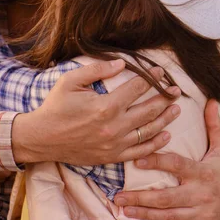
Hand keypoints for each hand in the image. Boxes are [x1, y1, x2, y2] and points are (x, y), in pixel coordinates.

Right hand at [12, 60, 179, 165]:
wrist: (42, 138)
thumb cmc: (55, 106)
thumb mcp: (70, 81)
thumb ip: (96, 70)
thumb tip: (121, 63)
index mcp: (105, 106)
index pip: (137, 88)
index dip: (151, 78)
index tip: (160, 72)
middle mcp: (114, 126)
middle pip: (148, 110)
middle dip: (164, 98)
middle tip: (176, 90)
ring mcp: (115, 144)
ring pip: (148, 131)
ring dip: (165, 120)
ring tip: (176, 110)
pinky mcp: (112, 157)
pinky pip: (140, 152)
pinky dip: (155, 144)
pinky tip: (165, 135)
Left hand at [114, 99, 219, 219]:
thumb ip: (212, 126)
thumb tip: (209, 100)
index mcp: (201, 172)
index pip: (176, 165)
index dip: (157, 161)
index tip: (137, 160)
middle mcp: (199, 194)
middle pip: (166, 196)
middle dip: (141, 196)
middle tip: (118, 195)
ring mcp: (200, 214)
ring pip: (169, 215)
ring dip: (144, 213)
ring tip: (124, 209)